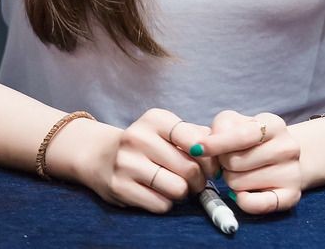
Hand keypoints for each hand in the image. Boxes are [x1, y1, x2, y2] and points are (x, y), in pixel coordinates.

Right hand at [81, 109, 218, 212]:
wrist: (101, 155)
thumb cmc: (147, 143)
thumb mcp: (167, 129)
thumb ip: (195, 135)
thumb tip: (222, 148)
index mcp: (155, 118)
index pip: (195, 140)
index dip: (209, 158)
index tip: (210, 166)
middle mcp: (138, 137)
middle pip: (189, 168)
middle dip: (199, 180)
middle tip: (196, 182)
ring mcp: (127, 162)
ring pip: (177, 189)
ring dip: (183, 193)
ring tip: (178, 187)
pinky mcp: (120, 187)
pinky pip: (160, 204)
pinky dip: (166, 203)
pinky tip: (159, 193)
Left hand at [194, 110, 300, 213]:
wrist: (285, 155)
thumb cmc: (253, 138)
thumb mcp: (238, 122)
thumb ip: (221, 126)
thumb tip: (206, 145)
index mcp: (274, 124)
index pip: (242, 136)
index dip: (216, 143)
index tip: (197, 148)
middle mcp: (288, 148)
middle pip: (236, 162)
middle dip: (224, 163)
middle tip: (229, 160)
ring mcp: (292, 173)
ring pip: (239, 184)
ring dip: (231, 180)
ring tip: (240, 172)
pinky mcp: (292, 196)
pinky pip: (256, 205)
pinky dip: (242, 201)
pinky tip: (242, 192)